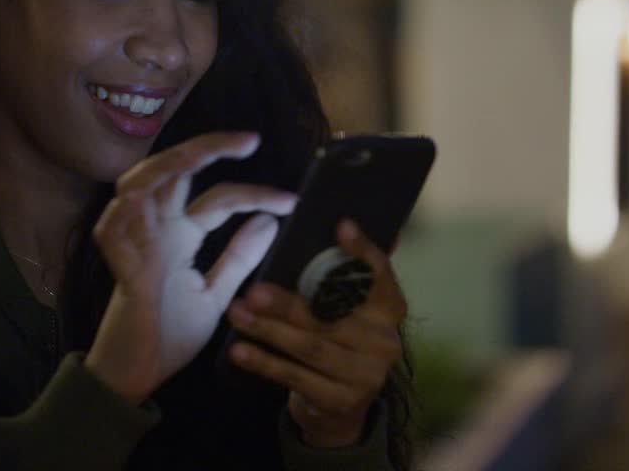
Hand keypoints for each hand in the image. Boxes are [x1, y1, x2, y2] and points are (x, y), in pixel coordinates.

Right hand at [85, 131, 296, 404]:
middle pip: (174, 171)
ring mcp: (135, 244)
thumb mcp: (216, 293)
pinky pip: (112, 232)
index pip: (218, 197)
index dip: (254, 192)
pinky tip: (142, 195)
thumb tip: (268, 221)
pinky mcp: (120, 269)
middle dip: (207, 148)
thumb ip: (239, 258)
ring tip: (202, 153)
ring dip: (167, 165)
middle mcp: (158, 229)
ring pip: (138, 185)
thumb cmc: (171, 334)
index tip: (291, 202)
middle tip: (249, 141)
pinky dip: (124, 211)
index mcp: (180, 234)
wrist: (139, 374)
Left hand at [226, 219, 406, 447]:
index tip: (341, 226)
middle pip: (333, 317)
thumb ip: (347, 272)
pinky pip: (296, 378)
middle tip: (254, 290)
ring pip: (311, 347)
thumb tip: (346, 221)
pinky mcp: (340, 402)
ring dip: (269, 330)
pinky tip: (239, 350)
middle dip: (289, 304)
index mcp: (390, 309)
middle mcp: (385, 342)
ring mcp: (366, 376)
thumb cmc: (338, 338)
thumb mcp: (348, 307)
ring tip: (237, 313)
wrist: (340, 406)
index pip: (380, 276)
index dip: (363, 252)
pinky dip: (264, 363)